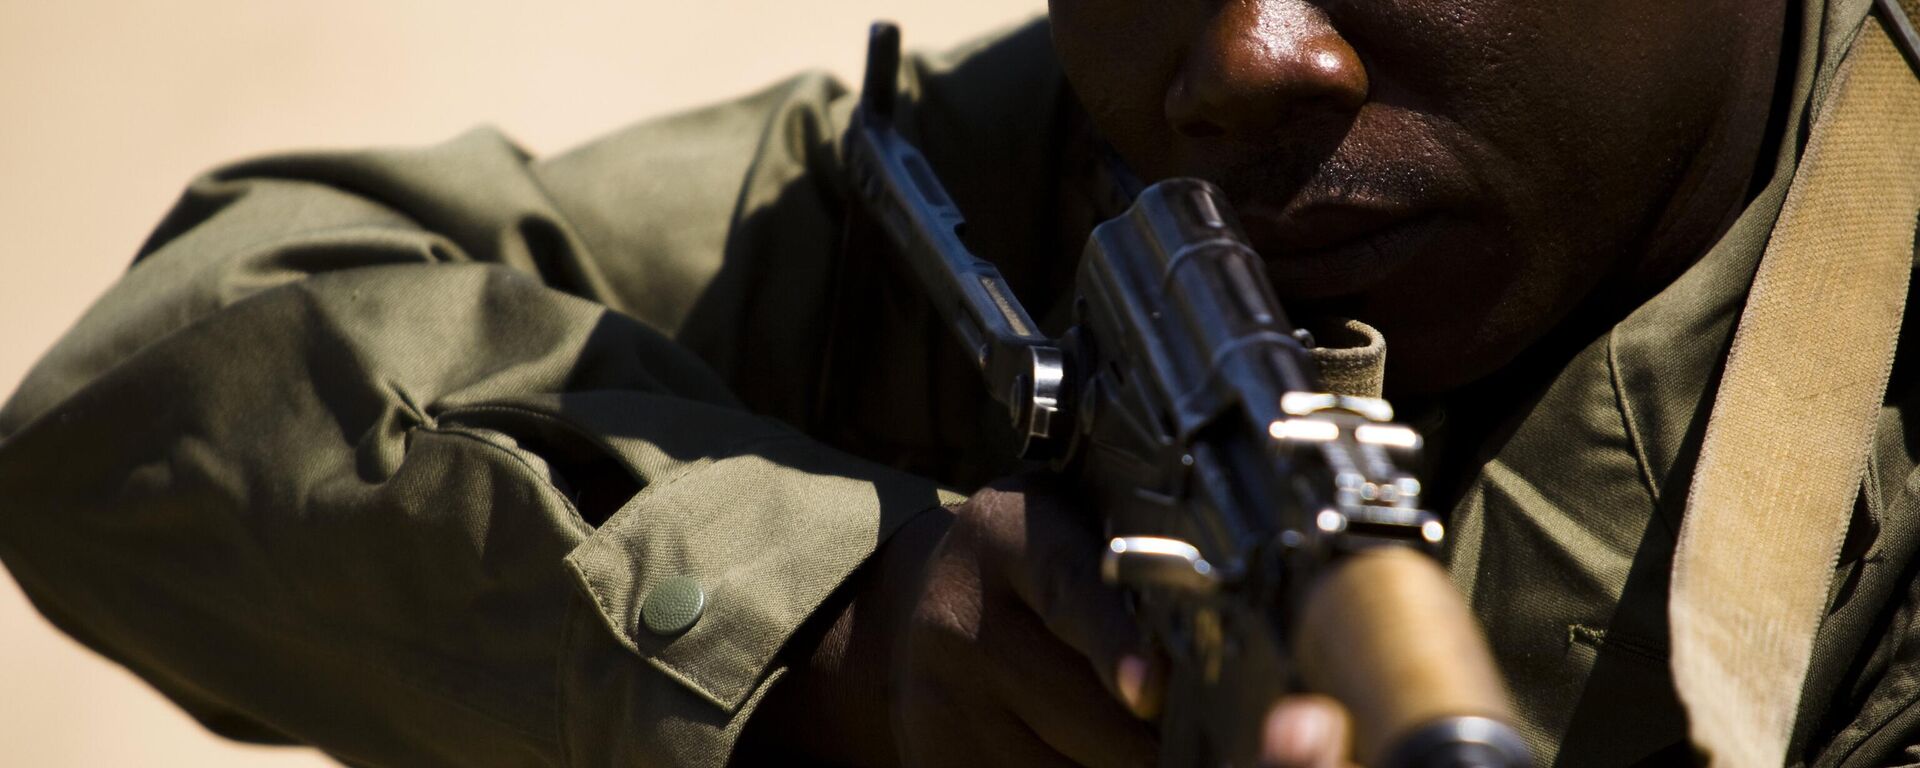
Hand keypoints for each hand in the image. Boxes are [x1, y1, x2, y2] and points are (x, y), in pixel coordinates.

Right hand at [737, 474, 1352, 767]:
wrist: (916, 603)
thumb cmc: (1032, 562)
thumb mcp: (1071, 529)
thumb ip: (1133, 562)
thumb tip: (1236, 626)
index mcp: (1010, 537)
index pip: (1070, 591)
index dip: (1114, 645)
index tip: (1152, 690)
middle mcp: (961, 616)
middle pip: (1079, 706)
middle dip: (1158, 736)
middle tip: (1229, 739)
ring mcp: (938, 696)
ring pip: (1059, 766)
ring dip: (1120, 765)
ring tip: (1164, 750)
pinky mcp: (933, 752)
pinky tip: (1093, 757)